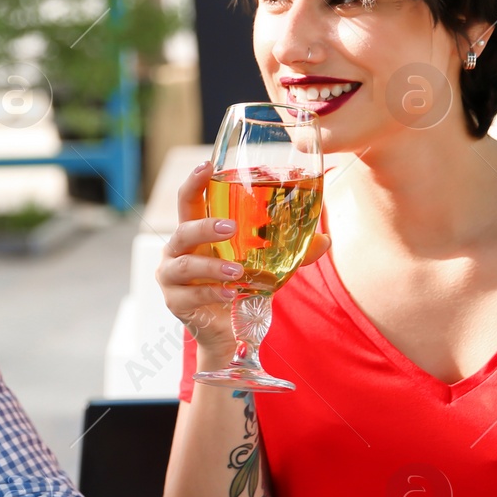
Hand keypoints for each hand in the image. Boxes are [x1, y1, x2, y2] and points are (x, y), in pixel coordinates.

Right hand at [155, 160, 329, 357]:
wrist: (227, 331)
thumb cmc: (240, 287)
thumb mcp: (265, 266)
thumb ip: (292, 253)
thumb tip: (325, 240)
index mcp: (196, 234)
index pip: (189, 201)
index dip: (194, 181)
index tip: (207, 164)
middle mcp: (178, 251)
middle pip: (182, 230)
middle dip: (204, 227)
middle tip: (230, 228)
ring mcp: (172, 277)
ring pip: (184, 265)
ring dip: (211, 266)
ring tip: (237, 272)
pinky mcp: (175, 302)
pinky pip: (190, 295)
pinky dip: (211, 293)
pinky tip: (230, 294)